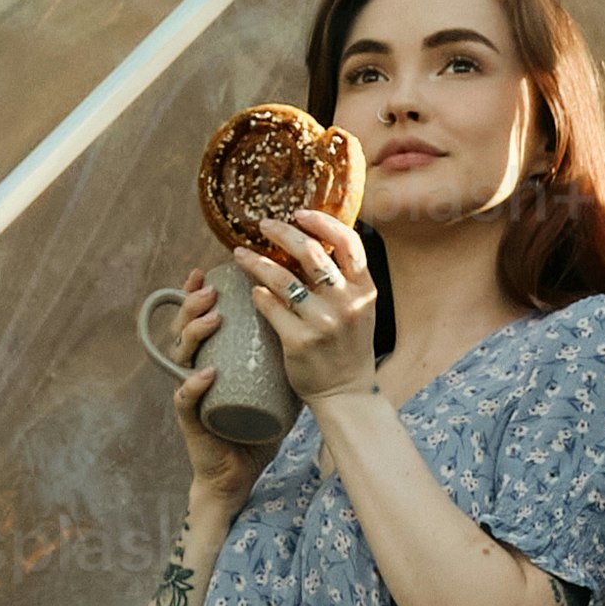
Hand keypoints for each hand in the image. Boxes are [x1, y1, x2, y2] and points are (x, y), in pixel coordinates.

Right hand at [161, 264, 263, 509]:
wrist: (241, 470)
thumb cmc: (259, 423)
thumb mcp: (275, 379)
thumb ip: (285, 350)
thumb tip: (317, 312)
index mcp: (211, 355)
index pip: (199, 318)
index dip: (197, 292)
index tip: (208, 270)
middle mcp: (194, 368)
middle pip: (183, 328)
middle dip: (193, 304)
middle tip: (210, 289)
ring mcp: (189, 393)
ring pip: (181, 356)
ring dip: (194, 333)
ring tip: (213, 318)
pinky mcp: (191, 420)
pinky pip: (186, 399)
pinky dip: (195, 385)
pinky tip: (207, 373)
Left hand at [255, 207, 390, 404]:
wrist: (345, 392)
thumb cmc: (348, 346)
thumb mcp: (360, 309)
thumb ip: (345, 279)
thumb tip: (315, 240)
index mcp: (365, 289)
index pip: (348, 241)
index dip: (322, 222)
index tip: (300, 213)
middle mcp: (347, 302)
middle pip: (311, 252)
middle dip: (283, 232)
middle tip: (264, 225)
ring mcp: (323, 323)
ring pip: (282, 277)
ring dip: (256, 261)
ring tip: (240, 254)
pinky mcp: (299, 341)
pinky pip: (270, 306)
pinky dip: (258, 294)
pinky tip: (252, 290)